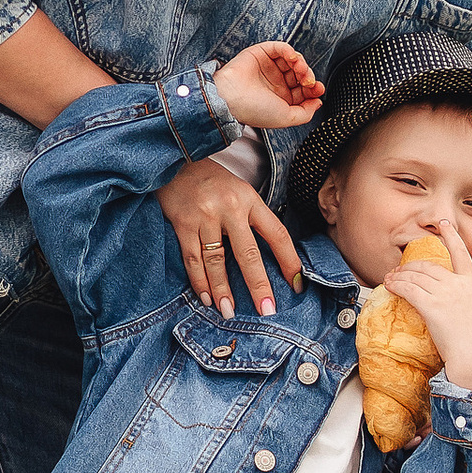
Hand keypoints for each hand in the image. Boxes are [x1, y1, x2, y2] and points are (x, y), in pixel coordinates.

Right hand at [158, 156, 302, 319]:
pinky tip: (206, 297)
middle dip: (259, 285)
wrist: (174, 160)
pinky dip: (199, 281)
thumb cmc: (211, 182)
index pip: (277, 234)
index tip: (297, 284)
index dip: (289, 260)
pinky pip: (192, 258)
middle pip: (249, 253)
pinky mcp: (182, 222)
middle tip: (266, 310)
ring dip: (223, 290)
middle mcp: (230, 207)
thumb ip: (250, 220)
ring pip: (217, 260)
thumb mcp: (238, 192)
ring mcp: (205, 215)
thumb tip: (266, 261)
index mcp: (249, 199)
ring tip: (228, 312)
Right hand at [213, 39, 325, 133]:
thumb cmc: (254, 110)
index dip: (313, 89)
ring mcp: (269, 67)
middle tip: (309, 81)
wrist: (231, 98)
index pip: (303, 90)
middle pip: (300, 74)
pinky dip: (290, 51)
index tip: (318, 90)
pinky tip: (293, 58)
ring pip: (292, 60)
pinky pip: (280, 48)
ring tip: (300, 69)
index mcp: (280, 98)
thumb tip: (318, 102)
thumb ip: (306, 113)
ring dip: (301, 63)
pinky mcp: (262, 53)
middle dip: (308, 76)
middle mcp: (275, 82)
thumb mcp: (286, 118)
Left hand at [374, 215, 471, 393]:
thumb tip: (458, 302)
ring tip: (390, 278)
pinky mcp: (432, 307)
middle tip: (398, 270)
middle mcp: (458, 285)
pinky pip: (408, 290)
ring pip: (415, 276)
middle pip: (428, 266)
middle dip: (410, 266)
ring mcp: (445, 295)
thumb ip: (466, 301)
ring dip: (399, 276)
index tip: (444, 223)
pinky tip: (389, 286)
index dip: (451, 236)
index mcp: (471, 284)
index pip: (461, 253)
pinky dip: (396, 285)